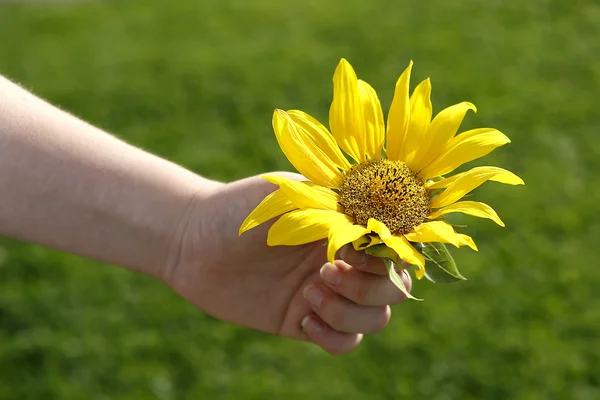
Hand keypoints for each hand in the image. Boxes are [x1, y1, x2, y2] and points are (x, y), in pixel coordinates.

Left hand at [163, 173, 411, 354]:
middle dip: (368, 285)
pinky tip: (302, 316)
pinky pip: (345, 342)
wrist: (192, 241)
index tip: (351, 248)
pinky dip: (334, 335)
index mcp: (347, 227)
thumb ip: (339, 205)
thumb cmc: (241, 209)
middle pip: (394, 288)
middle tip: (325, 270)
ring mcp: (326, 293)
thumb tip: (382, 219)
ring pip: (374, 318)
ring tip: (307, 293)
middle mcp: (343, 260)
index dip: (385, 255)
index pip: (394, 247)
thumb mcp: (292, 196)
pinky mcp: (304, 320)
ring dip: (348, 311)